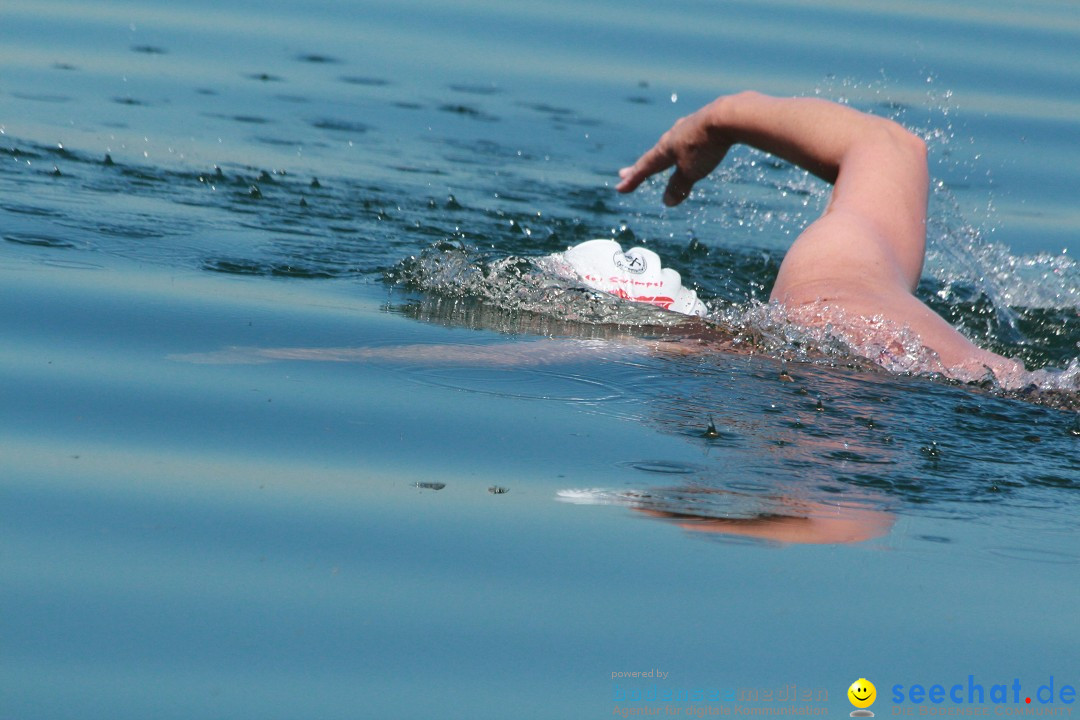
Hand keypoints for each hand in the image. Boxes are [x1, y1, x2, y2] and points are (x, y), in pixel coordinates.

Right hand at [615, 100, 732, 205]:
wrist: (729, 116)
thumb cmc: (705, 145)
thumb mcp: (691, 171)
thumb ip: (679, 186)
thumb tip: (667, 202)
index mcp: (665, 148)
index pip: (644, 167)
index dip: (632, 179)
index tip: (620, 188)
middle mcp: (673, 135)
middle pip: (654, 154)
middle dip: (641, 167)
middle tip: (624, 173)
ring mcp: (689, 127)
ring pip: (672, 143)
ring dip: (663, 154)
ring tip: (660, 158)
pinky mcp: (706, 122)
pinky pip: (691, 136)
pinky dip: (684, 144)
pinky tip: (691, 142)